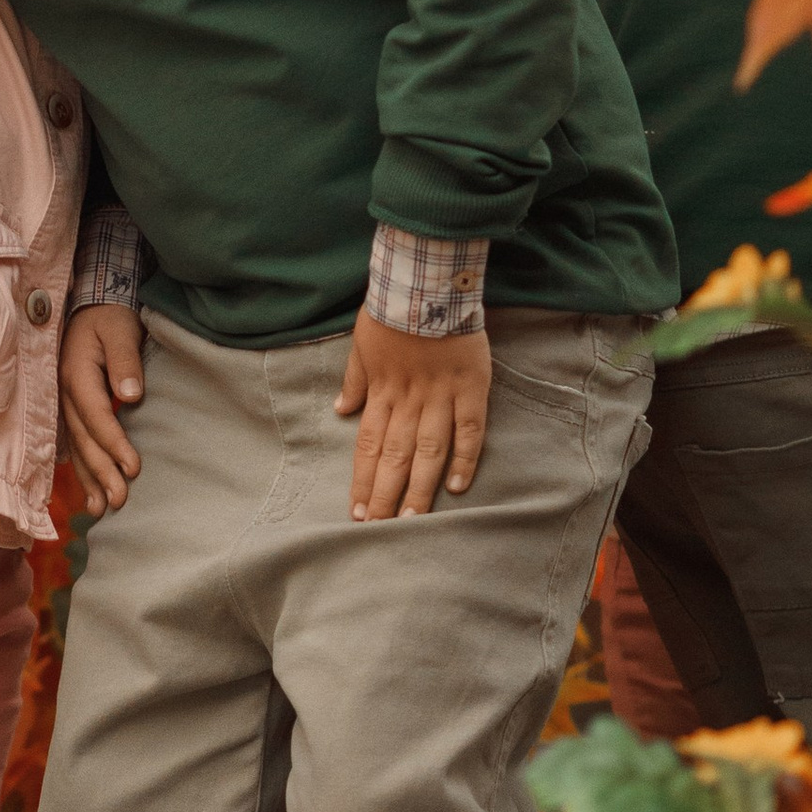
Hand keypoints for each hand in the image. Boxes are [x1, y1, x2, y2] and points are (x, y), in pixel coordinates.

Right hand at [61, 303, 145, 513]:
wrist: (91, 305)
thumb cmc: (110, 318)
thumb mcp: (120, 330)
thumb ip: (125, 361)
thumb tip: (130, 396)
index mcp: (76, 374)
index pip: (96, 416)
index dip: (114, 444)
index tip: (134, 469)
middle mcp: (64, 393)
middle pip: (83, 439)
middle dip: (101, 472)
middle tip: (119, 501)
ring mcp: (63, 402)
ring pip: (75, 446)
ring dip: (88, 478)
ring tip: (100, 509)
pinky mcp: (69, 408)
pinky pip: (73, 442)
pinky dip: (82, 467)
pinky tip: (89, 489)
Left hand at [335, 309, 490, 520]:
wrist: (426, 281)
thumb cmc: (391, 311)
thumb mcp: (361, 343)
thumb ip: (355, 379)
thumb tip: (340, 409)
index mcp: (381, 392)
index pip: (368, 446)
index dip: (363, 480)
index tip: (357, 512)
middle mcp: (408, 400)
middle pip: (394, 457)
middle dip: (386, 496)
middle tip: (380, 531)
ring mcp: (440, 396)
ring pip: (428, 451)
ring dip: (419, 488)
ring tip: (412, 522)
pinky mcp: (471, 387)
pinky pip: (468, 430)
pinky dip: (464, 458)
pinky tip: (457, 486)